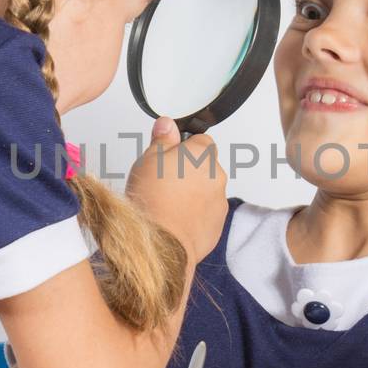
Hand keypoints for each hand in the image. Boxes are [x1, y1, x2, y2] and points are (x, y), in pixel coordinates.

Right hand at [126, 116, 226, 261]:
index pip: (201, 140)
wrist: (159, 244)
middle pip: (206, 166)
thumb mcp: (148, 160)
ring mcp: (219, 202)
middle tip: (165, 182)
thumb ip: (162, 140)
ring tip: (168, 205)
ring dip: (194, 194)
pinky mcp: (218, 225)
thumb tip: (167, 124)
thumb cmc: (152, 201)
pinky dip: (196, 215)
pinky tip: (176, 220)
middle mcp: (217, 175)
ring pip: (207, 191)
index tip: (170, 157)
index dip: (185, 148)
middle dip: (190, 172)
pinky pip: (207, 214)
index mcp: (201, 154)